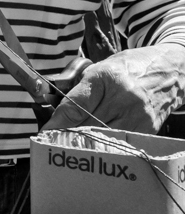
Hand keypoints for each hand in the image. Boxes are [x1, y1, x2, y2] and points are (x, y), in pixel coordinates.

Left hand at [42, 44, 184, 135]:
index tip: (46, 131)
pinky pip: (120, 142)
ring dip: (85, 142)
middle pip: (88, 125)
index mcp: (106, 77)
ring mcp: (138, 115)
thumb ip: (77, 88)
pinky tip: (95, 145)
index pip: (77, 104)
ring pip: (103, 137)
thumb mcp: (98, 69)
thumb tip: (55, 110)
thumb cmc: (127, 68)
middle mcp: (124, 97)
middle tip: (54, 140)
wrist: (166, 71)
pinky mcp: (148, 129)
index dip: (59, 121)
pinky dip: (105, 145)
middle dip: (68, 134)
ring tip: (71, 145)